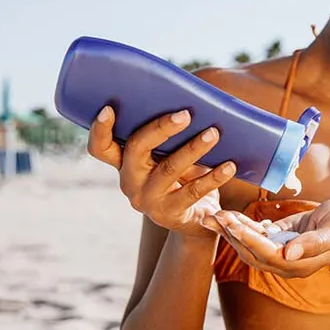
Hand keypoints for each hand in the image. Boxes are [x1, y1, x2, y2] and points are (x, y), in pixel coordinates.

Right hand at [86, 105, 236, 237]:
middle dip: (160, 129)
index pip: (101, 148)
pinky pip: (193, 192)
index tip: (109, 108)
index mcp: (125, 164)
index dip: (100, 129)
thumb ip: (171, 139)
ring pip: (168, 169)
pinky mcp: (170, 214)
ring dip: (193, 148)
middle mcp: (130, 181)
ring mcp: (148, 200)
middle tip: (185, 115)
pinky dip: (213, 177)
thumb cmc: (183, 178)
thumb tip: (194, 107)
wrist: (195, 222)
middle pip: (136, 150)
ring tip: (214, 133)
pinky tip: (229, 165)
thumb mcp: (171, 158)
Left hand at [204, 198, 329, 277]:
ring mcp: (281, 254)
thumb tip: (289, 254)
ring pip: (249, 246)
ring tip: (213, 215)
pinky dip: (240, 225)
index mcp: (300, 264)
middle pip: (252, 253)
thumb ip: (314, 242)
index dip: (250, 240)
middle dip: (233, 235)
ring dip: (231, 231)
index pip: (268, 255)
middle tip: (215, 216)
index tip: (233, 225)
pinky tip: (226, 215)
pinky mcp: (277, 241)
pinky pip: (255, 236)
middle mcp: (286, 263)